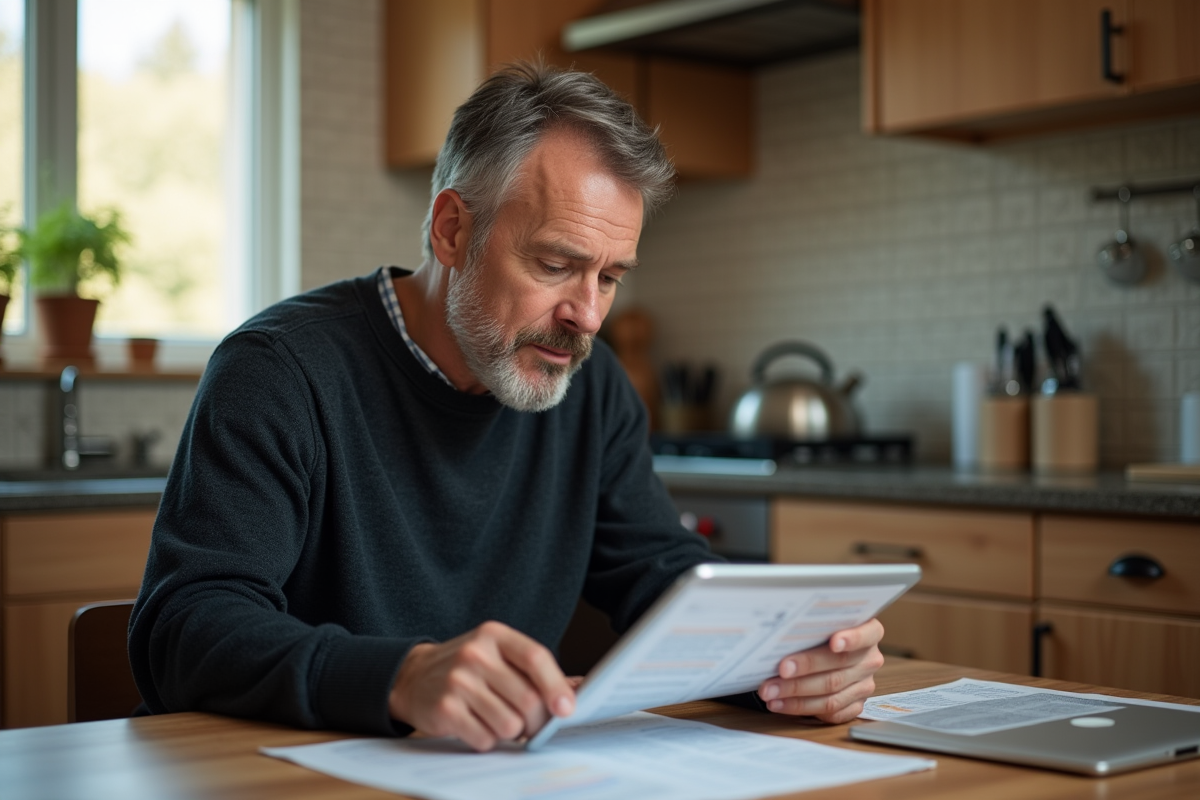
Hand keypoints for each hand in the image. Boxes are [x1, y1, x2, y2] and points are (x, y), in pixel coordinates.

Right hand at [388, 621, 575, 750]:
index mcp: (494, 635)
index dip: (556, 685)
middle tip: (533, 726)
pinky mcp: (445, 709)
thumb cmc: (468, 668)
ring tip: (497, 720)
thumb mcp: (499, 656)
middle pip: (527, 698)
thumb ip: (536, 671)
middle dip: (537, 721)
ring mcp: (457, 681)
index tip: (567, 709)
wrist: (413, 677)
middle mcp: (475, 654)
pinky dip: (487, 740)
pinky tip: (477, 725)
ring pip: (509, 724)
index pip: (535, 657)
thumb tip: (580, 688)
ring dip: (511, 732)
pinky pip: (485, 738)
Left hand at [756, 618, 884, 723]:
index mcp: (869, 633)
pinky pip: (830, 712)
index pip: (866, 634)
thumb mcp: (819, 623)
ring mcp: (864, 684)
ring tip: (771, 692)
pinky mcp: (856, 705)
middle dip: (806, 668)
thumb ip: (811, 626)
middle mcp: (870, 659)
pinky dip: (801, 709)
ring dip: (796, 694)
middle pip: (839, 666)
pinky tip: (781, 703)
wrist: (827, 654)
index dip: (851, 638)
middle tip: (781, 671)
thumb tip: (780, 631)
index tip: (834, 642)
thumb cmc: (818, 633)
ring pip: (832, 694)